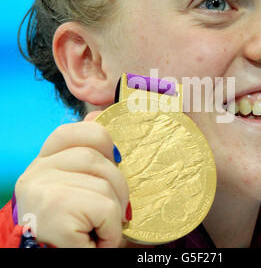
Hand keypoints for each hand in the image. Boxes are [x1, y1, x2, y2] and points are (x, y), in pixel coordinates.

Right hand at [15, 111, 129, 247]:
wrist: (47, 258)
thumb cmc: (71, 224)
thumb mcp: (74, 184)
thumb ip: (85, 151)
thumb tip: (97, 113)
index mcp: (43, 163)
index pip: (69, 132)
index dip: (99, 137)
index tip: (115, 157)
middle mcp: (36, 172)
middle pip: (95, 158)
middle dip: (118, 185)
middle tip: (116, 209)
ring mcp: (43, 190)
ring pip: (104, 184)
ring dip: (115, 212)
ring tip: (104, 229)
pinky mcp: (55, 212)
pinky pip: (105, 209)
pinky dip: (112, 230)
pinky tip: (99, 240)